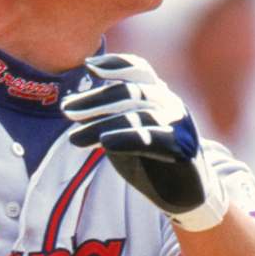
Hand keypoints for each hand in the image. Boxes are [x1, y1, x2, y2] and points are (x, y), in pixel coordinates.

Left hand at [60, 53, 229, 231]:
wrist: (187, 192)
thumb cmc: (153, 159)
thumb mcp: (130, 131)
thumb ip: (111, 116)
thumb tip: (72, 106)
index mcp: (159, 95)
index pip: (139, 70)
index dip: (116, 64)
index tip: (89, 67)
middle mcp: (170, 104)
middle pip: (130, 92)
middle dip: (95, 100)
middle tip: (67, 110)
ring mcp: (178, 124)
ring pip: (136, 115)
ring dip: (100, 124)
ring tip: (74, 138)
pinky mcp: (182, 148)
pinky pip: (152, 139)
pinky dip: (127, 138)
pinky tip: (105, 142)